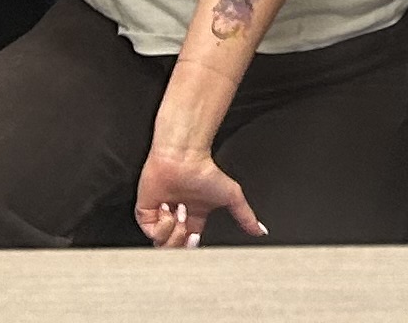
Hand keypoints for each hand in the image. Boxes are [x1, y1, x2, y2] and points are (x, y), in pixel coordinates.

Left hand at [136, 139, 263, 246]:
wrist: (183, 157)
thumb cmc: (205, 171)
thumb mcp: (231, 197)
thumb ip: (246, 217)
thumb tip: (261, 230)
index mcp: (195, 219)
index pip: (190, 245)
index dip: (192, 245)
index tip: (196, 235)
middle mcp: (177, 219)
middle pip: (175, 249)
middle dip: (182, 242)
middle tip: (188, 226)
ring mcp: (160, 217)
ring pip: (162, 244)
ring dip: (174, 230)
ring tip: (180, 210)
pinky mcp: (146, 213)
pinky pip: (150, 232)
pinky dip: (161, 223)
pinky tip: (168, 206)